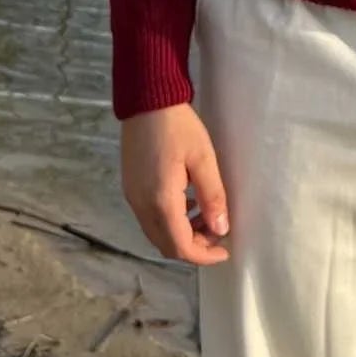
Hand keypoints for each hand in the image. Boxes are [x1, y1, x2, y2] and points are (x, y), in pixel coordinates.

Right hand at [120, 102, 230, 264]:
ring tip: (206, 216)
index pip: (181, 246)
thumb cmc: (178, 126)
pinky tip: (187, 202)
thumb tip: (221, 229)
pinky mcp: (131, 187)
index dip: (204, 255)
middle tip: (217, 233)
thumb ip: (212, 196)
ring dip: (181, 234)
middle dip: (194, 247)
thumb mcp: (203, 158)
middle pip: (166, 245)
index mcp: (160, 201)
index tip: (225, 251)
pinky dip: (170, 221)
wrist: (146, 100)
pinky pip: (150, 218)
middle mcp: (141, 205)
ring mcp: (133, 197)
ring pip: (157, 233)